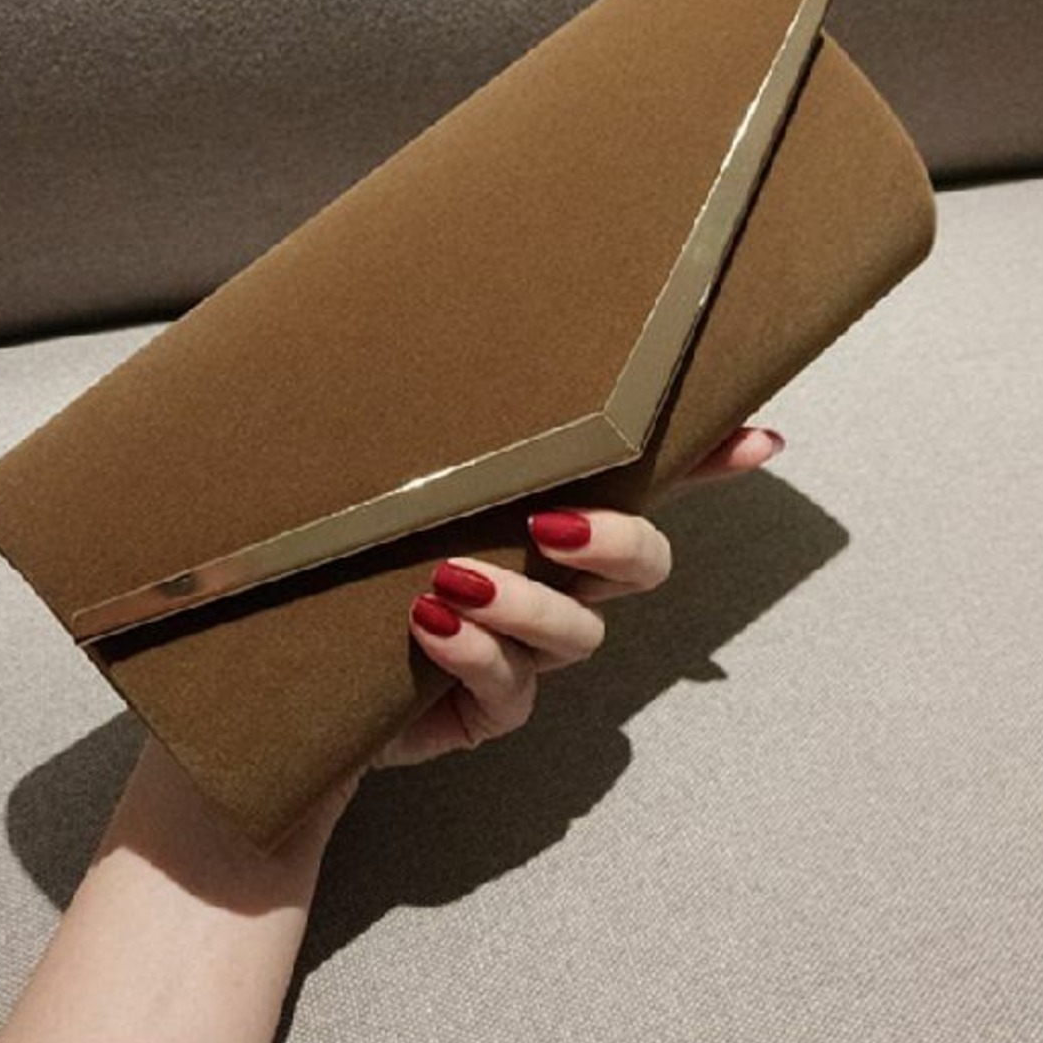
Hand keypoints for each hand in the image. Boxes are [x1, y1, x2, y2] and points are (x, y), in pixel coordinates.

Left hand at [310, 423, 785, 827]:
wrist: (283, 662)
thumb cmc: (334, 549)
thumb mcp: (373, 478)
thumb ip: (413, 431)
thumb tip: (401, 333)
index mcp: (536, 515)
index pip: (638, 482)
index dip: (705, 463)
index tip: (759, 439)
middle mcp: (548, 581)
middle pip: (641, 564)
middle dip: (620, 544)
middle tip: (558, 526)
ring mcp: (521, 650)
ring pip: (577, 634)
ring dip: (529, 604)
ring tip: (454, 579)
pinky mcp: (483, 709)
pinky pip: (510, 691)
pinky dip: (478, 655)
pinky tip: (431, 624)